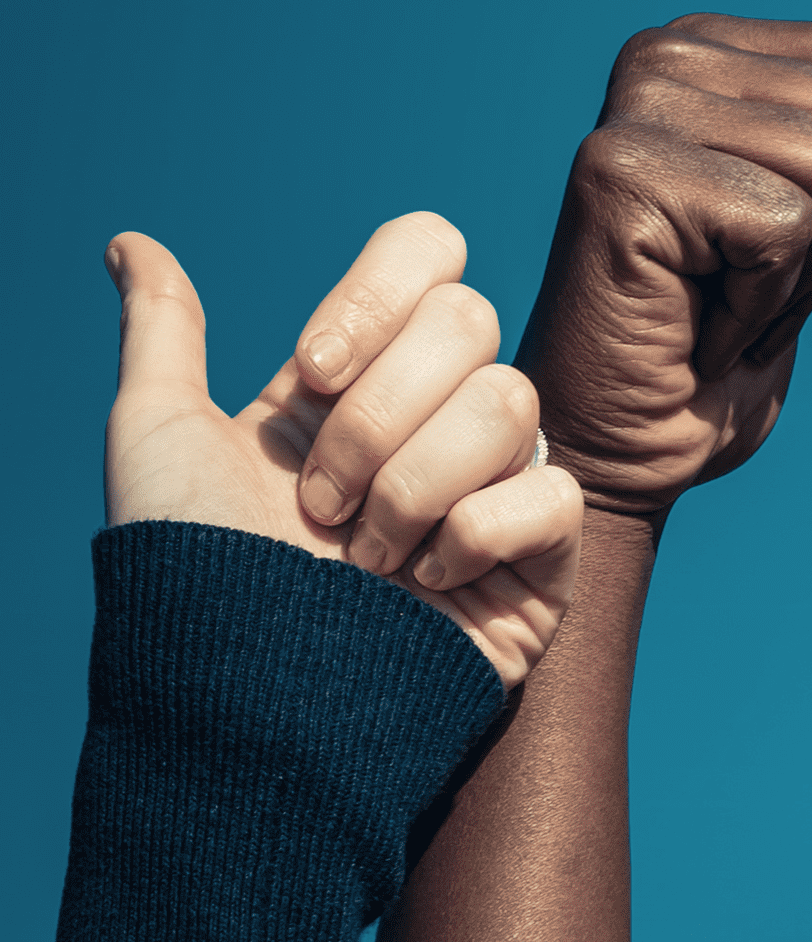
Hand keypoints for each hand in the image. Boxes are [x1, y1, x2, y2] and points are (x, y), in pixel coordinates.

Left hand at [103, 218, 583, 679]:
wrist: (241, 697)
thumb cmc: (191, 574)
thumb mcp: (157, 436)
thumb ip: (163, 332)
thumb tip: (129, 243)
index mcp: (357, 378)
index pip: (430, 256)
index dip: (374, 297)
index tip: (306, 373)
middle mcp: (434, 419)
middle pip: (470, 320)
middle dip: (375, 419)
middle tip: (320, 503)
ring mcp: (496, 483)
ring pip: (512, 403)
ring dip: (413, 487)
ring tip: (365, 558)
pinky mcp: (544, 558)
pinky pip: (553, 493)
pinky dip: (476, 535)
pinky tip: (427, 580)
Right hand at [520, 14, 811, 517]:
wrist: (629, 442)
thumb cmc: (733, 333)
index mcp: (720, 42)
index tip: (790, 234)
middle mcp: (671, 50)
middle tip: (751, 278)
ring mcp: (640, 102)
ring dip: (805, 270)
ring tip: (722, 294)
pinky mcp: (625, 170)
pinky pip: (785, 225)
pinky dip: (760, 301)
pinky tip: (696, 318)